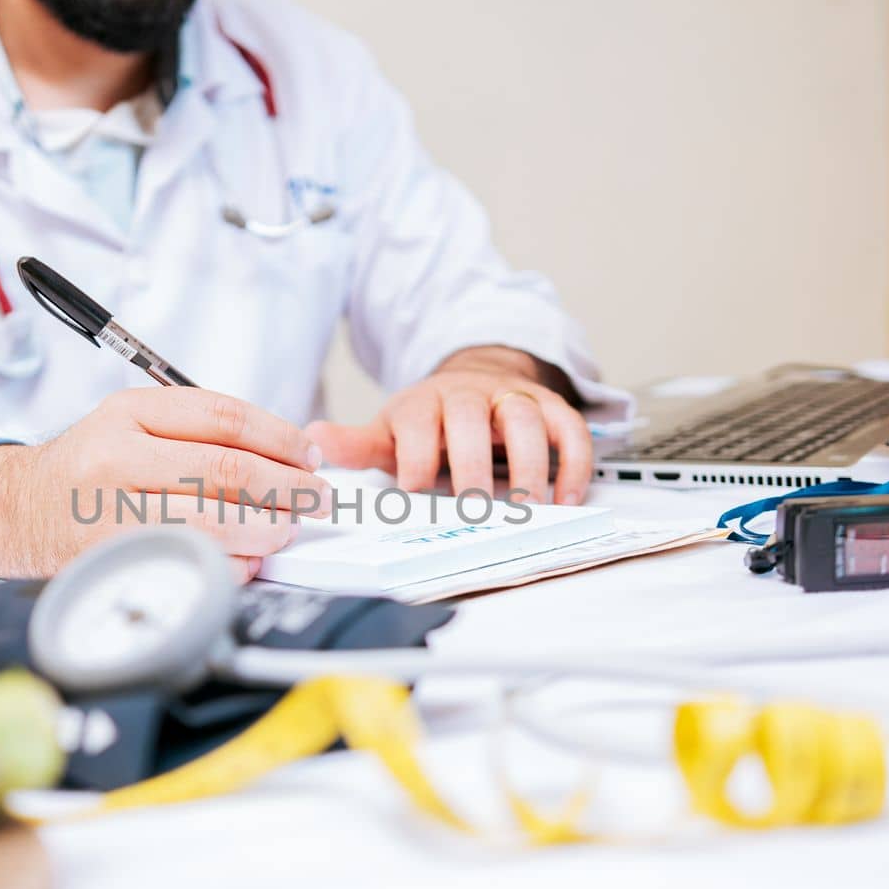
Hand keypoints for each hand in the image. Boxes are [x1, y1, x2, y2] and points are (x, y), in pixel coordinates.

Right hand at [0, 388, 330, 581]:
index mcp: (129, 411)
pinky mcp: (108, 557)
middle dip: (285, 487)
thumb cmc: (88, 470)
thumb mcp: (131, 426)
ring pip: (210, 520)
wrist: (11, 511)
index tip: (309, 456)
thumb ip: (197, 433)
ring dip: (264, 530)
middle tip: (315, 498)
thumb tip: (285, 458)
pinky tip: (248, 563)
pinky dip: (229, 566)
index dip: (278, 437)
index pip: (223, 417)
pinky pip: (185, 563)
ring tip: (286, 531)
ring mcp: (109, 510)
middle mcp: (116, 454)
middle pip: (225, 469)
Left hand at [306, 346, 592, 505]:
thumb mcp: (390, 431)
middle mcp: (469, 395)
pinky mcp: (549, 405)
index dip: (416, 457)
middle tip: (474, 509)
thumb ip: (357, 443)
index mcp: (424, 402)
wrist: (472, 380)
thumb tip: (314, 438)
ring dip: (530, 465)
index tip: (414, 492)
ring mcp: (512, 397)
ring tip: (529, 507)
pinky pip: (569, 427)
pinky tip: (567, 495)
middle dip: (473, 464)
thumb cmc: (429, 421)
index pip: (418, 424)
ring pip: (527, 419)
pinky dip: (573, 460)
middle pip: (472, 420)